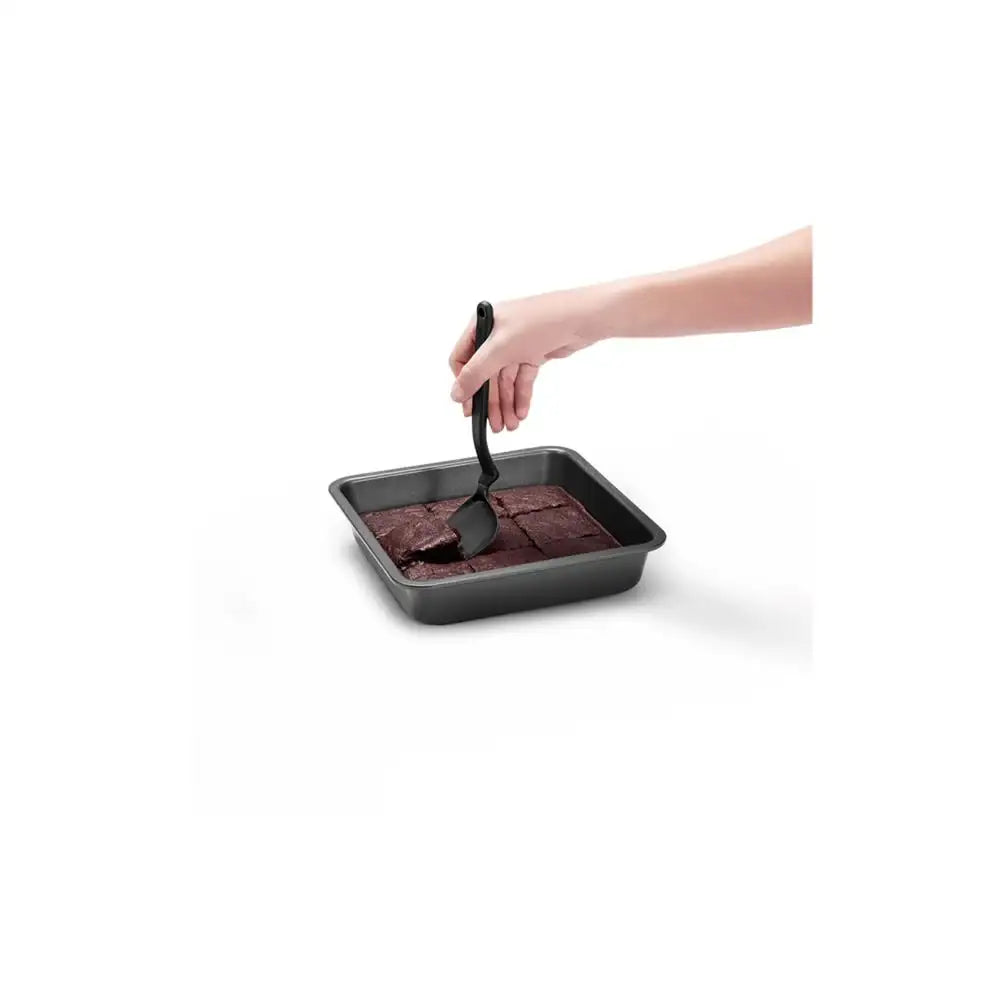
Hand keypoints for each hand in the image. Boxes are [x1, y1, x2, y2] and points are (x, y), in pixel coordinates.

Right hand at [448, 285, 611, 431]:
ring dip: (506, 403)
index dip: (464, 384)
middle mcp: (498, 333)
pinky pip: (522, 379)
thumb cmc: (543, 320)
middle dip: (490, 401)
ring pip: (505, 379)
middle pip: (486, 374)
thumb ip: (475, 373)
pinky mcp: (534, 352)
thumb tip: (457, 391)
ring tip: (509, 423)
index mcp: (483, 323)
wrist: (582, 318)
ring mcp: (517, 343)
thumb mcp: (500, 349)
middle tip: (493, 422)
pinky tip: (521, 411)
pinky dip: (521, 395)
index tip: (469, 407)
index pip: (462, 358)